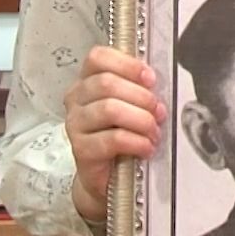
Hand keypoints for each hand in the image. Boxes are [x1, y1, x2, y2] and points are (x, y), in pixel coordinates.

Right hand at [64, 46, 165, 222]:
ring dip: (140, 120)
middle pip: (106, 83)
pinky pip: (113, 139)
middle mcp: (76, 99)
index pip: (98, 58)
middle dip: (141, 97)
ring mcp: (75, 124)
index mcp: (87, 81)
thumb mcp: (129, 106)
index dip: (127, 65)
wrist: (107, 177)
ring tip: (153, 131)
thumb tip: (157, 82)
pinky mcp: (81, 149)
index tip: (150, 78)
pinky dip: (137, 141)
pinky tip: (146, 147)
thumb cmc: (120, 135)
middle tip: (158, 111)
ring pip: (109, 109)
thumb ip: (137, 89)